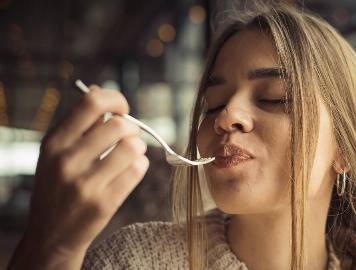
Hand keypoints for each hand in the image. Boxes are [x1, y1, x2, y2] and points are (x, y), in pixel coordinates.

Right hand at [8, 86, 149, 268]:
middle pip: (119, 125)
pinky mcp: (103, 204)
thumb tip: (99, 90)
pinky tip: (130, 170)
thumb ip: (78, 124)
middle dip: (131, 128)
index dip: (116, 99)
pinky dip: (140, 166)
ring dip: (138, 148)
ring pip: (133, 147)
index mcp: (54, 142)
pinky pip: (138, 170)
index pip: (91, 102)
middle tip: (128, 137)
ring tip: (130, 154)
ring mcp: (85, 184)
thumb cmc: (58, 187)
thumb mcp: (56, 153)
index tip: (123, 109)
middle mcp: (66, 161)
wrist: (51, 236)